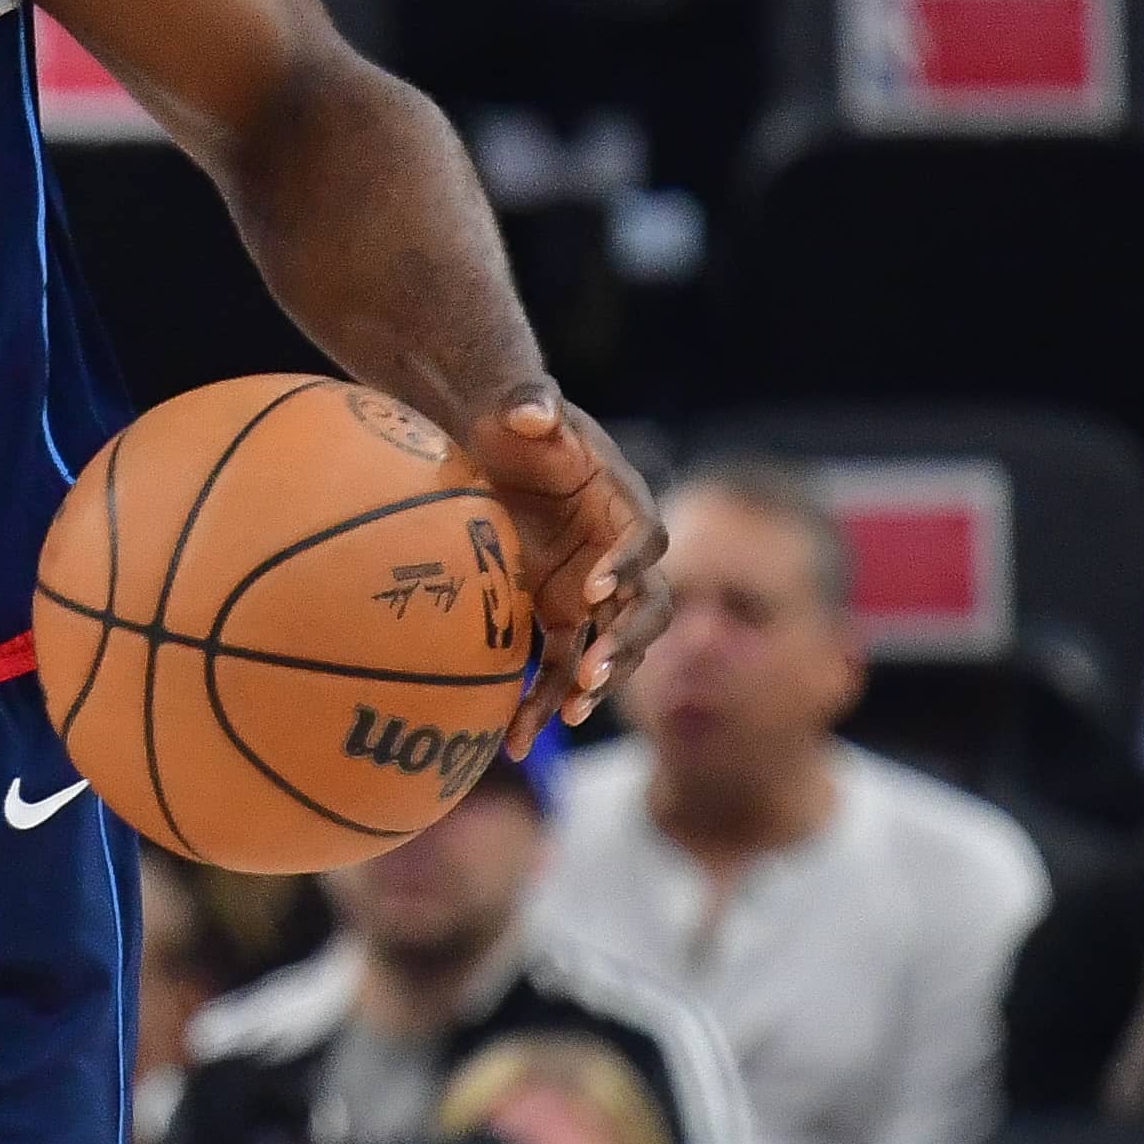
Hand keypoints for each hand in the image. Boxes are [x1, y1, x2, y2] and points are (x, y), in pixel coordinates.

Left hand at [466, 392, 672, 753]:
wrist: (497, 445)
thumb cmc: (516, 420)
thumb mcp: (521, 406)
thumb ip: (530, 404)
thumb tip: (532, 410)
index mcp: (623, 504)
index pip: (646, 539)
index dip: (628, 564)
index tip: (595, 586)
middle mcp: (619, 555)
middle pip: (645, 608)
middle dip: (625, 642)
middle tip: (594, 673)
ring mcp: (594, 593)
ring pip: (610, 649)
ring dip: (594, 684)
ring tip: (568, 714)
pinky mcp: (563, 617)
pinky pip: (562, 667)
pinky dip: (543, 701)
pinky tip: (514, 739)